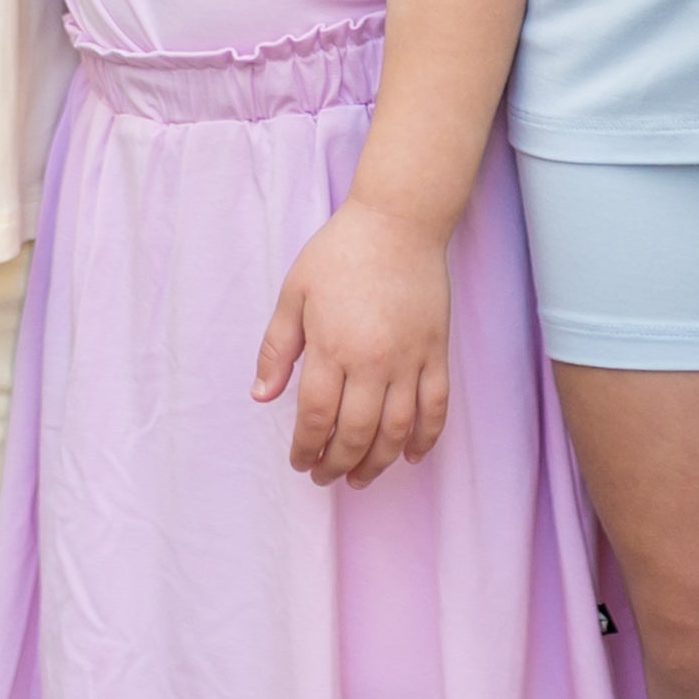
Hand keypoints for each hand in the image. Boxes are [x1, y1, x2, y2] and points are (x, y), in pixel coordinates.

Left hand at [253, 196, 451, 485]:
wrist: (399, 221)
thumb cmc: (340, 253)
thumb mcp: (294, 293)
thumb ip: (277, 348)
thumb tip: (262, 396)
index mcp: (331, 347)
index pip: (316, 417)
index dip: (306, 448)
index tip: (299, 461)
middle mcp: (372, 361)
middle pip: (355, 433)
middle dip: (336, 464)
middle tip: (323, 476)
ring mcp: (409, 358)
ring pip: (396, 429)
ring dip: (377, 463)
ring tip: (359, 477)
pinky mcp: (436, 351)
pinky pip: (436, 406)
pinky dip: (425, 437)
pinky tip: (410, 455)